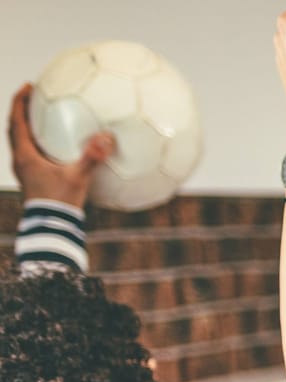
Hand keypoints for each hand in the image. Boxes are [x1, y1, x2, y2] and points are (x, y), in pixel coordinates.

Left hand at [8, 84, 113, 206]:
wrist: (51, 227)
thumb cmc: (60, 202)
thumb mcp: (78, 177)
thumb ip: (92, 157)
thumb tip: (107, 137)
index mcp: (25, 155)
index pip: (17, 121)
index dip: (20, 101)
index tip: (29, 87)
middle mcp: (21, 160)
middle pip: (15, 129)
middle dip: (22, 111)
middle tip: (34, 98)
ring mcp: (25, 171)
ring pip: (21, 142)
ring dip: (28, 127)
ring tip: (42, 118)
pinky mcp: (32, 179)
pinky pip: (32, 154)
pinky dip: (39, 144)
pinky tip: (55, 147)